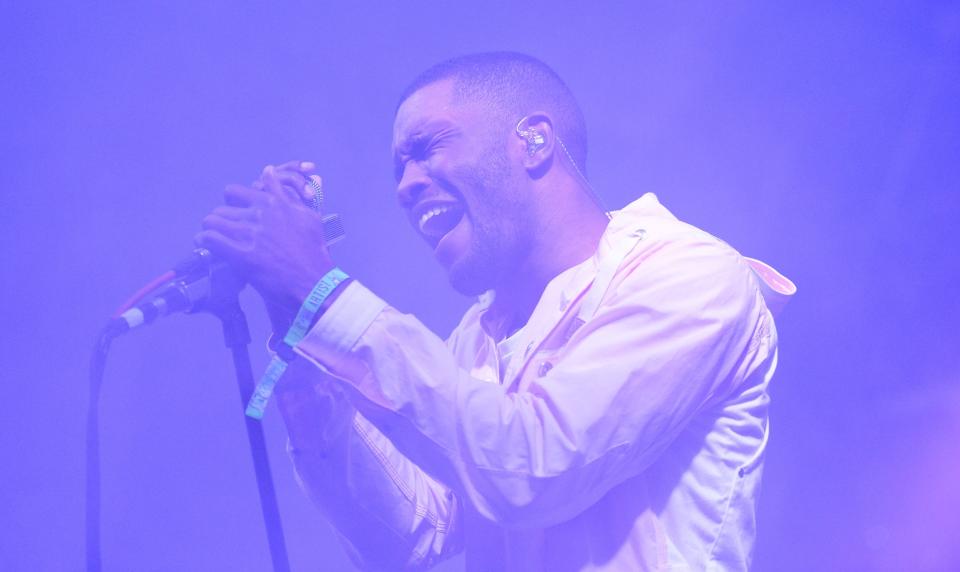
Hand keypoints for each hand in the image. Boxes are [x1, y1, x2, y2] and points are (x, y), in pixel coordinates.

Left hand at [195, 161, 334, 328]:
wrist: (315, 281)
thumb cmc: (314, 250)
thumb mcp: (307, 216)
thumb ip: (286, 194)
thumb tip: (269, 172)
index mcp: (273, 203)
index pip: (236, 192)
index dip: (232, 205)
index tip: (234, 215)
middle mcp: (259, 214)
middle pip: (222, 208)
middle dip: (222, 220)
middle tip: (225, 232)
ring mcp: (250, 233)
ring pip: (212, 221)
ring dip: (211, 230)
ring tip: (213, 240)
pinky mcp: (242, 254)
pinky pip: (210, 239)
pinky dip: (205, 242)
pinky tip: (208, 248)